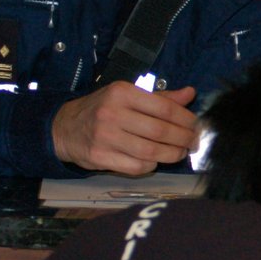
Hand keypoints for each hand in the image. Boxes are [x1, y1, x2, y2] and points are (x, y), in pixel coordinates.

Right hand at [51, 82, 198, 174]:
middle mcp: (113, 113)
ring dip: (172, 155)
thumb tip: (190, 93)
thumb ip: (160, 97)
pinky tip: (156, 160)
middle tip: (192, 142)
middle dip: (183, 139)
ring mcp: (105, 137)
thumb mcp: (128, 95)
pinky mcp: (100, 157)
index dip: (186, 119)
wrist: (64, 127)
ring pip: (150, 152)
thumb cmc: (102, 109)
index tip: (196, 126)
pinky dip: (151, 165)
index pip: (164, 108)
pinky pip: (136, 166)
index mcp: (122, 93)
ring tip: (180, 152)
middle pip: (160, 131)